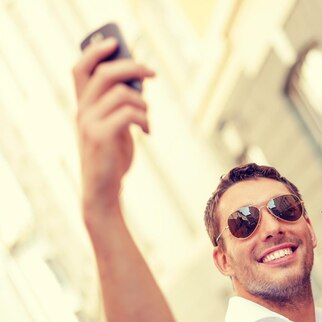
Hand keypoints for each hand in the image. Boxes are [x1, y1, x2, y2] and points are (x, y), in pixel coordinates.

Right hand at [73, 37, 154, 214]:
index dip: (96, 52)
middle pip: (105, 74)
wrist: (103, 189)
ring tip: (147, 119)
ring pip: (123, 95)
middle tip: (152, 74)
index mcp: (83, 106)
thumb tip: (139, 83)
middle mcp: (82, 111)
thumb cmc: (112, 157)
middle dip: (132, 68)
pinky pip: (128, 114)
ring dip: (143, 104)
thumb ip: (120, 106)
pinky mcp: (101, 136)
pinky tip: (147, 132)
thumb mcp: (115, 127)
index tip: (116, 43)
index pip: (80, 69)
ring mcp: (89, 123)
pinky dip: (144, 119)